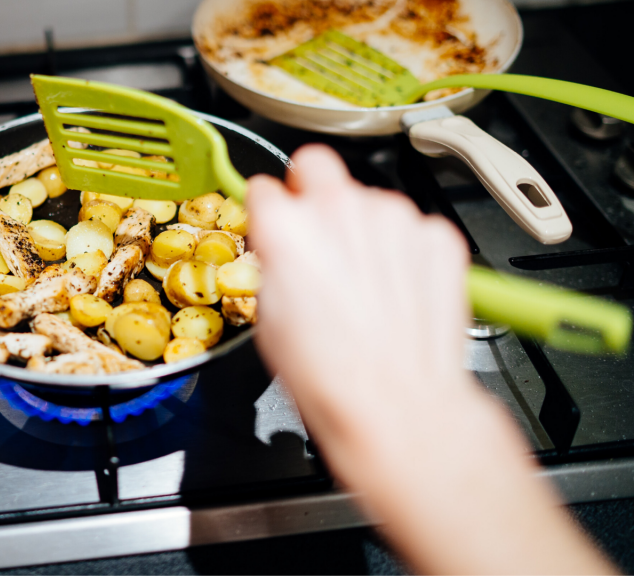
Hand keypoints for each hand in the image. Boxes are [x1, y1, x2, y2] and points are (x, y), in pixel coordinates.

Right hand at [246, 144, 614, 573]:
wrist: (396, 402)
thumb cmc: (330, 374)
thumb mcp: (269, 316)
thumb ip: (276, 262)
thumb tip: (283, 251)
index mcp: (287, 227)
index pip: (266, 186)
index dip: (268, 208)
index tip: (274, 221)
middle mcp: (342, 209)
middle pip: (318, 166)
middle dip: (311, 189)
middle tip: (315, 229)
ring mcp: (396, 219)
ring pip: (371, 200)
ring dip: (364, 228)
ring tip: (364, 283)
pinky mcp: (437, 237)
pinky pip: (413, 229)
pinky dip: (404, 252)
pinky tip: (396, 291)